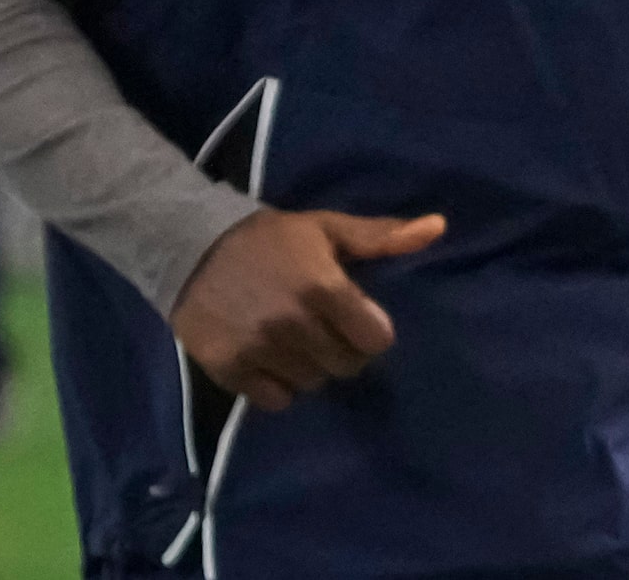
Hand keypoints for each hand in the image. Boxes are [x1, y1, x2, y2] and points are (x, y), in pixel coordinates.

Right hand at [170, 207, 444, 410]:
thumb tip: (439, 228)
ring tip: (294, 340)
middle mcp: (293, 323)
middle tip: (322, 328)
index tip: (357, 319)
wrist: (189, 245)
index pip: (375, 341)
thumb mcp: (328, 228)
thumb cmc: (271, 237)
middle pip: (345, 366)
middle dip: (341, 349)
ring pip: (312, 384)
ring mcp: (259, 350)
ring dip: (309, 367)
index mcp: (323, 288)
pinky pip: (275, 399)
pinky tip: (269, 357)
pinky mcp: (229, 370)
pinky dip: (277, 384)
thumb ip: (383, 236)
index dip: (371, 332)